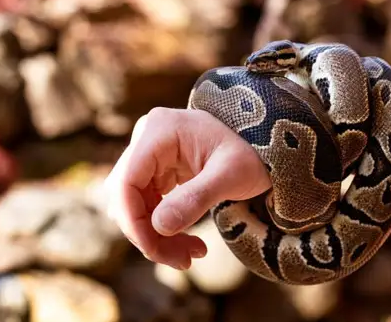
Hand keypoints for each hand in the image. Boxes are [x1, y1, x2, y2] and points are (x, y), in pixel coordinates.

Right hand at [104, 107, 271, 270]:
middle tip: (183, 260)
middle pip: (125, 196)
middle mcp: (146, 138)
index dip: (133, 220)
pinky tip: (187, 243)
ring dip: (155, 236)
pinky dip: (162, 229)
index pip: (127, 180)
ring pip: (133, 206)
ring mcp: (149, 154)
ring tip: (189, 254)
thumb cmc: (252, 154)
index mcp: (160, 129)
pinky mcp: (155, 171)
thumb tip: (159, 226)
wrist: (265, 148)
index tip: (155, 250)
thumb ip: (196, 198)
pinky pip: (145, 206)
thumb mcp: (232, 175)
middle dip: (148, 234)